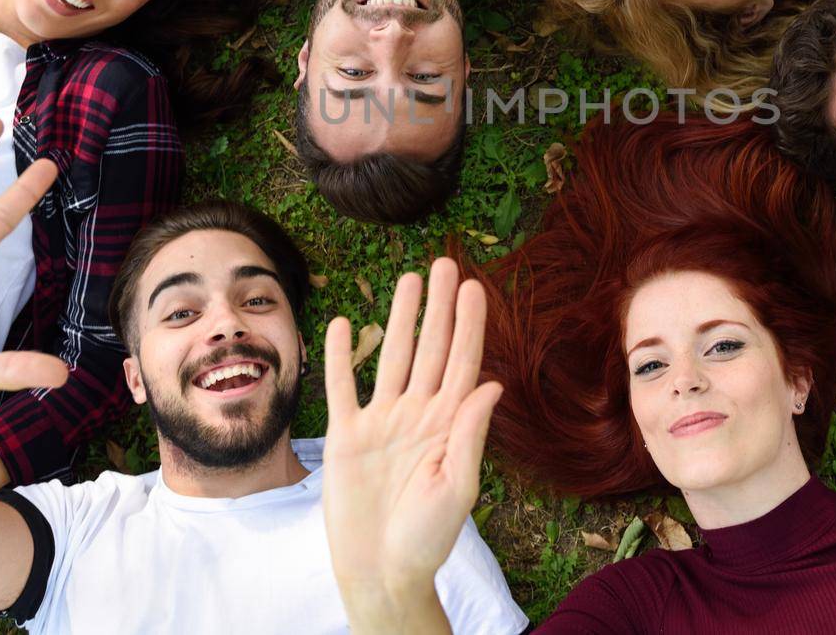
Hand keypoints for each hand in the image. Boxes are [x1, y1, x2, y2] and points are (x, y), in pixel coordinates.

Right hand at [322, 260, 501, 613]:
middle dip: (438, 307)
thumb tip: (493, 384)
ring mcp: (381, 423)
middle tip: (444, 263)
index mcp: (448, 425)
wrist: (381, 572)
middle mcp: (416, 415)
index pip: (462, 362)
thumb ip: (470, 434)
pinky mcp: (346, 438)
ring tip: (408, 280)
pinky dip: (342, 356)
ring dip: (399, 319)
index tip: (475, 287)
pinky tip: (347, 324)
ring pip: (391, 357)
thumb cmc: (428, 539)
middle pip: (429, 349)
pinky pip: (343, 387)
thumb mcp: (458, 487)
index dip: (468, 324)